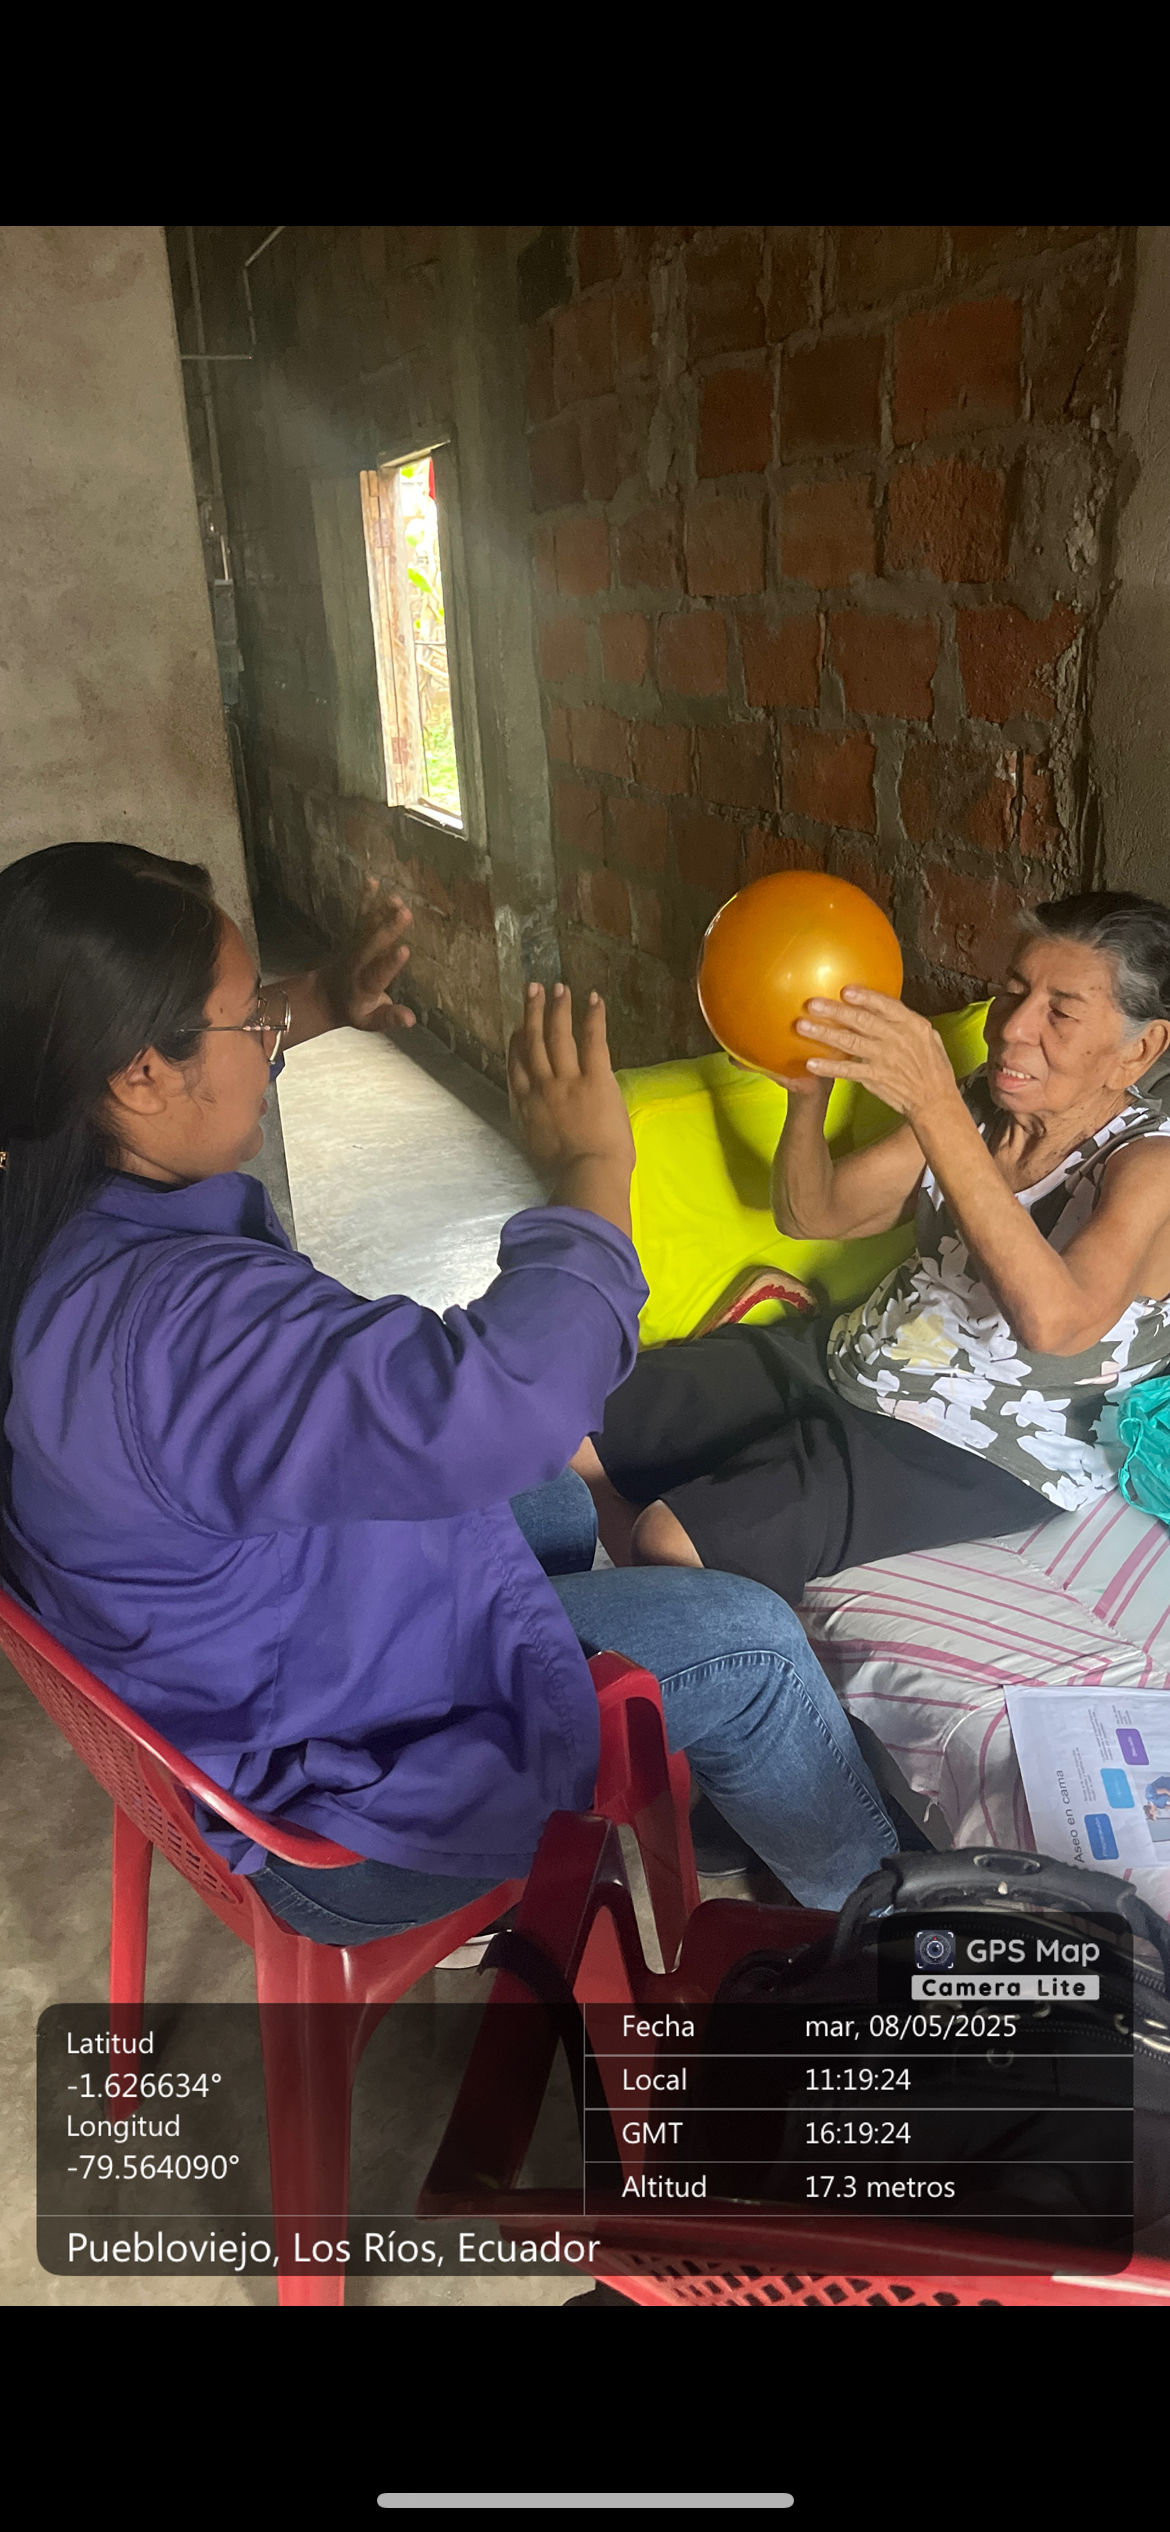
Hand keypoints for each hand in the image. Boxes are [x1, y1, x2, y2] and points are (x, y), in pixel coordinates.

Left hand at [317, 879, 415, 1033]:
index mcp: (364, 986)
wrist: (325, 994)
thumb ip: (389, 1018)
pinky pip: (360, 916)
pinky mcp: (354, 936)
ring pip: (368, 927)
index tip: (404, 950)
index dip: (390, 963)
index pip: (378, 974)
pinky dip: (366, 899)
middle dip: (388, 929)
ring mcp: (355, 946)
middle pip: (372, 944)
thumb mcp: (370, 1021)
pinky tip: (372, 880)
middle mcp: (358, 963)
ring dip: (381, 911)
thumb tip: (410, 1019)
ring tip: (397, 898)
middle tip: (405, 913)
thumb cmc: (354, 1009)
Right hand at [508, 983, 634, 1180]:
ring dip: (557, 1009)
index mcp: (527, 1107)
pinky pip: (593, 1041)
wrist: (586, 1175)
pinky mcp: (595, 1078)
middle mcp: (542, 1087)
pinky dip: (593, 1018)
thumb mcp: (538, 1149)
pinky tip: (594, 999)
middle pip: (532, 1043)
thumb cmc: (565, 1174)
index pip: (517, 1067)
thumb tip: (545, 1122)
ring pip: (557, 1036)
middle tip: (532, 990)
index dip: (515, 1043)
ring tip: (558, 987)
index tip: (516, 1027)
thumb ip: (538, 1127)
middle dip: (532, 1013)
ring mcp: (567, 1080)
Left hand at [795, 987, 957, 1123]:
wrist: (935, 1101)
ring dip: (824, 1034)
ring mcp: (885, 1059)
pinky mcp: (875, 1078)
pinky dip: (829, 1067)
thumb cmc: (932, 1067)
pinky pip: (848, 1071)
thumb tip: (881, 1006)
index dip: (865, 997)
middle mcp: (897, 1039)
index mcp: (912, 1025)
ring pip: (850, 1042)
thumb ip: (905, 1022)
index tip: (844, 990)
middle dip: (835, 1011)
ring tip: (802, 1026)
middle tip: (812, 1004)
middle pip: (862, 1021)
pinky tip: (811, 1063)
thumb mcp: (928, 1037)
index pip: (887, 1005)